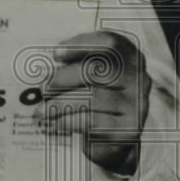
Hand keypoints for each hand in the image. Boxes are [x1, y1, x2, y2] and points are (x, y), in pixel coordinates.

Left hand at [38, 32, 151, 173]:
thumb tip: (47, 70)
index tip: (55, 54)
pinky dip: (68, 122)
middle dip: (64, 78)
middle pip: (97, 70)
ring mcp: (136, 104)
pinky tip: (53, 124)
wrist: (115, 137)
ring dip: (60, 104)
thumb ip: (78, 66)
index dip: (81, 45)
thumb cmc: (99, 100)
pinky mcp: (128, 129)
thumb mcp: (93, 78)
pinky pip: (93, 121)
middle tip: (44, 88)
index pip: (109, 43)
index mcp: (130, 57)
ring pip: (92, 98)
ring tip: (41, 111)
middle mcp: (138, 78)